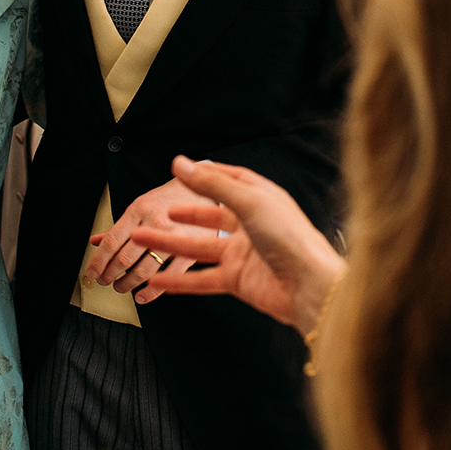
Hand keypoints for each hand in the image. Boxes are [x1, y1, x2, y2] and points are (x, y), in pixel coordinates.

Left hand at [86, 177, 202, 303]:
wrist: (204, 191)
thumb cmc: (169, 200)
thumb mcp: (140, 206)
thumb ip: (118, 227)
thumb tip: (95, 241)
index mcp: (139, 210)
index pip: (112, 241)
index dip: (98, 261)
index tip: (92, 272)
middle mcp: (155, 223)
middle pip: (125, 258)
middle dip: (110, 275)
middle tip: (105, 281)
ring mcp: (174, 238)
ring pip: (144, 270)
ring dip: (127, 284)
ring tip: (121, 287)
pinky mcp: (191, 251)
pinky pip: (169, 276)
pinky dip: (152, 291)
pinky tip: (142, 296)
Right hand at [129, 156, 346, 335]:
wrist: (309, 286)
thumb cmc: (292, 239)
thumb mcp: (250, 201)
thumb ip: (213, 184)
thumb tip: (183, 163)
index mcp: (261, 199)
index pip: (231, 180)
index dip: (207, 175)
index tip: (183, 171)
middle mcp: (252, 225)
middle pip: (210, 216)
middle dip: (182, 215)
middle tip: (157, 212)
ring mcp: (244, 254)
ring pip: (199, 248)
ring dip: (169, 245)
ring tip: (141, 239)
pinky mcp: (238, 280)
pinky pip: (202, 279)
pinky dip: (179, 282)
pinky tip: (158, 281)